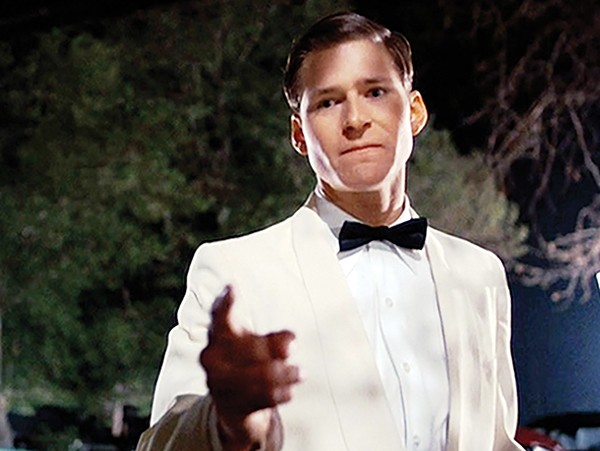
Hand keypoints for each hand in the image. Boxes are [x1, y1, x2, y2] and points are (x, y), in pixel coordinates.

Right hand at [200, 285, 300, 449]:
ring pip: (259, 374)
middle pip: (250, 347)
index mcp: (217, 338)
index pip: (218, 317)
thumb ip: (277, 341)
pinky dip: (281, 393)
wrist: (235, 410)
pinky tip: (290, 392)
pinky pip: (262, 397)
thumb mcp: (263, 347)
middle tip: (293, 351)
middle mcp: (211, 359)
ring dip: (285, 374)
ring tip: (300, 373)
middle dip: (276, 350)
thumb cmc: (249, 366)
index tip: (232, 288)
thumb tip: (290, 345)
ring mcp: (218, 383)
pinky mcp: (229, 406)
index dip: (224, 304)